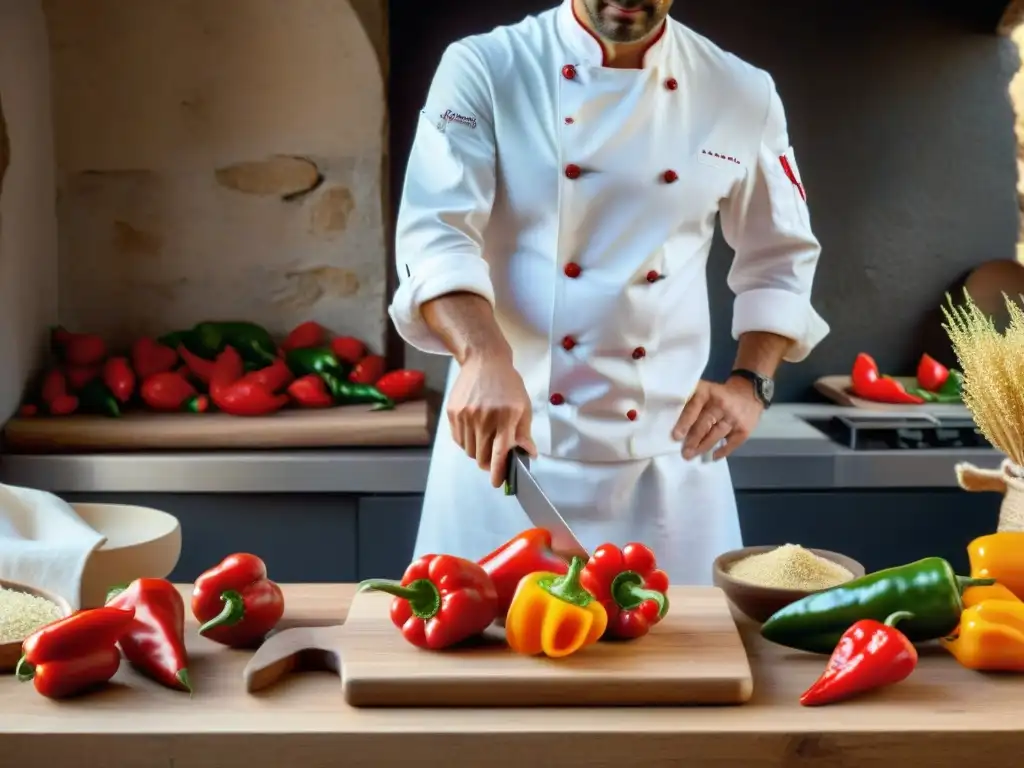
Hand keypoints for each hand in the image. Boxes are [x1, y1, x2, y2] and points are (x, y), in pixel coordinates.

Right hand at [447, 354, 537, 487]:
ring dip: (478, 452)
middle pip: (482, 457)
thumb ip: (524, 433)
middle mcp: (484, 417)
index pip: (500, 453)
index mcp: (505, 417)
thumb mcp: (523, 406)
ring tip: (485, 438)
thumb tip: (528, 454)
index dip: (498, 472)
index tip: (498, 483)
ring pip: (469, 451)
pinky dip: (467, 441)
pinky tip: (475, 429)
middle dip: (489, 464)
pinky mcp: (453, 412)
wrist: (484, 360)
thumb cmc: (508, 384)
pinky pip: (458, 439)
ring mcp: (465, 415)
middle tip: (494, 458)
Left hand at [671, 377, 763, 460]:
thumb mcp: (703, 391)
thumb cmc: (717, 395)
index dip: (685, 422)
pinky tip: (712, 457)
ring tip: (692, 455)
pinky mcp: (744, 429)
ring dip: (703, 447)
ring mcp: (734, 417)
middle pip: (705, 424)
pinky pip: (732, 443)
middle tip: (684, 453)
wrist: (748, 392)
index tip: (676, 437)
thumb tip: (672, 423)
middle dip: (693, 440)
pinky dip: (722, 451)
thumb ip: (690, 403)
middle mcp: (721, 404)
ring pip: (716, 435)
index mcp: (707, 392)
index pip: (694, 407)